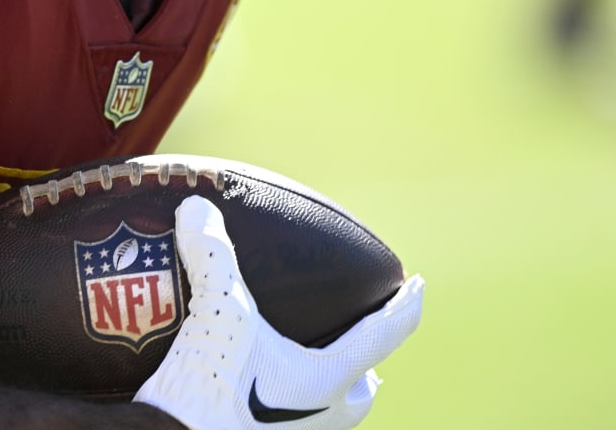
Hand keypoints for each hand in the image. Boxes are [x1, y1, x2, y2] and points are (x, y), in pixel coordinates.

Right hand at [133, 196, 423, 429]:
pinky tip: (260, 381)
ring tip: (312, 359)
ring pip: (334, 409)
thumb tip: (197, 206)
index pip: (385, 333)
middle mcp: (324, 413)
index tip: (418, 286)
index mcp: (330, 378)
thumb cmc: (211, 390)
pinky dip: (289, 396)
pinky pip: (293, 417)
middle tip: (359, 333)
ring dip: (332, 383)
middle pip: (364, 385)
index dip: (405, 306)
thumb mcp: (215, 315)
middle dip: (366, 360)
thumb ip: (213, 258)